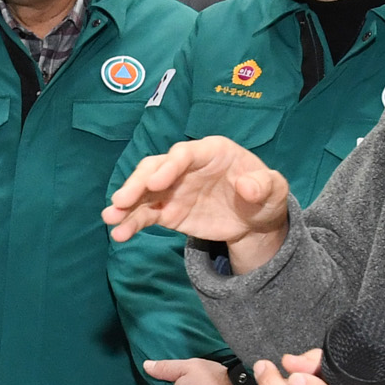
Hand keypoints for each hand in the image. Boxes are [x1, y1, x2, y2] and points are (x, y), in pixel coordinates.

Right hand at [104, 136, 294, 269]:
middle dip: (137, 184)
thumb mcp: (274, 189)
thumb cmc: (264, 195)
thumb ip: (265, 185)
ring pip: (143, 191)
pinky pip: (145, 214)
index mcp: (211, 152)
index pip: (184, 154)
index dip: (168, 166)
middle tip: (122, 200)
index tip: (157, 183)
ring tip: (110, 218)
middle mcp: (184, 166)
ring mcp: (172, 189)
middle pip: (155, 169)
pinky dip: (131, 223)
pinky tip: (119, 233)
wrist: (255, 219)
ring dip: (125, 204)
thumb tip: (247, 187)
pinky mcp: (167, 210)